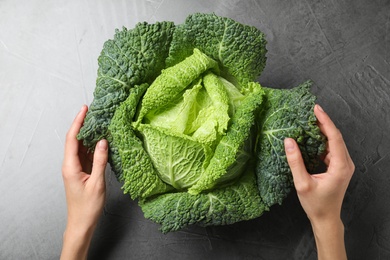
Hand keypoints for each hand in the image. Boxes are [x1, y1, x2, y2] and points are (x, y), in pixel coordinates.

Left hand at [61, 105, 107, 259]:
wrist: (82, 223)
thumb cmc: (88, 207)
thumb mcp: (97, 183)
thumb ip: (100, 161)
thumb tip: (103, 141)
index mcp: (70, 166)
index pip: (73, 139)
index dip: (78, 122)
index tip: (85, 109)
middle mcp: (70, 164)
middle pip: (75, 140)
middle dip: (83, 124)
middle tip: (94, 111)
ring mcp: (76, 168)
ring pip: (81, 146)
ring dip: (89, 134)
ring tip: (99, 121)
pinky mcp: (82, 172)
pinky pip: (87, 154)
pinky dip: (93, 146)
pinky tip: (101, 140)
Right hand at [284, 104, 353, 259]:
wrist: (326, 218)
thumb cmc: (315, 204)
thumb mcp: (302, 183)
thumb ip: (295, 161)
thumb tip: (288, 141)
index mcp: (340, 166)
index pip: (334, 137)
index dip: (325, 121)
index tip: (316, 109)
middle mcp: (346, 164)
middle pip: (336, 137)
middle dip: (324, 122)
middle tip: (311, 110)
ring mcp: (344, 165)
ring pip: (335, 142)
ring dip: (323, 130)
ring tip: (310, 119)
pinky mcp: (339, 167)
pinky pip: (332, 149)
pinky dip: (322, 140)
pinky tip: (312, 136)